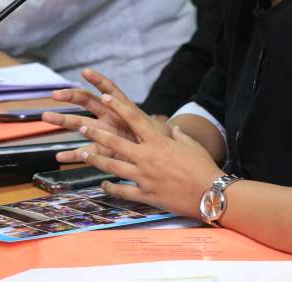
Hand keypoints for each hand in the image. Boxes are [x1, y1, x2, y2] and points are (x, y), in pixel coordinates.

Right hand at [44, 69, 169, 162]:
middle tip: (54, 95)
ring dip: (64, 120)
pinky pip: (85, 151)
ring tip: (46, 116)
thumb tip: (172, 128)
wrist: (161, 154)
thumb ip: (160, 130)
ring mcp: (104, 133)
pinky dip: (73, 155)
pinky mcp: (103, 150)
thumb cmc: (161, 139)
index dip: (100, 81)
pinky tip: (59, 158)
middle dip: (71, 97)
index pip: (111, 91)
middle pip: (88, 103)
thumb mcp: (160, 132)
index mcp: (124, 110)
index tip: (85, 72)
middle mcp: (111, 118)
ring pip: (80, 124)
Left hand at [71, 91, 223, 218]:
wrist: (210, 194)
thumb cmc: (203, 167)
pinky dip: (111, 188)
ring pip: (112, 167)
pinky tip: (103, 185)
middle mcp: (147, 157)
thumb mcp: (192, 146)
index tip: (104, 97)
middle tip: (81, 127)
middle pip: (115, 142)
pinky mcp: (145, 195)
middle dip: (95, 134)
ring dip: (95, 159)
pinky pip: (122, 191)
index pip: (133, 119)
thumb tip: (174, 129)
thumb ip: (181, 136)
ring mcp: (143, 177)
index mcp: (158, 142)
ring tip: (81, 154)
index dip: (116, 106)